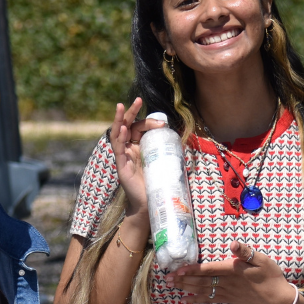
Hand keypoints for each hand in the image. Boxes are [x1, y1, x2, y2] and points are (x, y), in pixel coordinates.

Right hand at [107, 97, 159, 219]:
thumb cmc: (156, 183)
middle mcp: (128, 148)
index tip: (163, 124)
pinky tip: (123, 129)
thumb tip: (185, 141)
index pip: (139, 128)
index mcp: (137, 146)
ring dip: (119, 119)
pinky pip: (118, 149)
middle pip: (127, 125)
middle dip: (131, 112)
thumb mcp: (163, 162)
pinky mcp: (121, 165)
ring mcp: (123, 156)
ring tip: (121, 106)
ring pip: (118, 133)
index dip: (149, 122)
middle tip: (138, 100)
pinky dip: (119, 138)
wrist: (150, 203)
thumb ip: (168, 151)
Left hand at [169, 241, 298, 303]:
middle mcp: (227, 283)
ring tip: (172, 286)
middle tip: (167, 279)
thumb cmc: (271, 277)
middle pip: (201, 281)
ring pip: (203, 290)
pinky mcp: (229, 300)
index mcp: (233, 270)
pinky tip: (185, 300)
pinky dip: (196, 300)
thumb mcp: (263, 260)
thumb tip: (233, 244)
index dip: (193, 269)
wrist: (278, 300)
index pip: (209, 269)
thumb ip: (246, 252)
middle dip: (184, 280)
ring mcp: (227, 293)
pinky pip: (209, 300)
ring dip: (186, 288)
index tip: (179, 269)